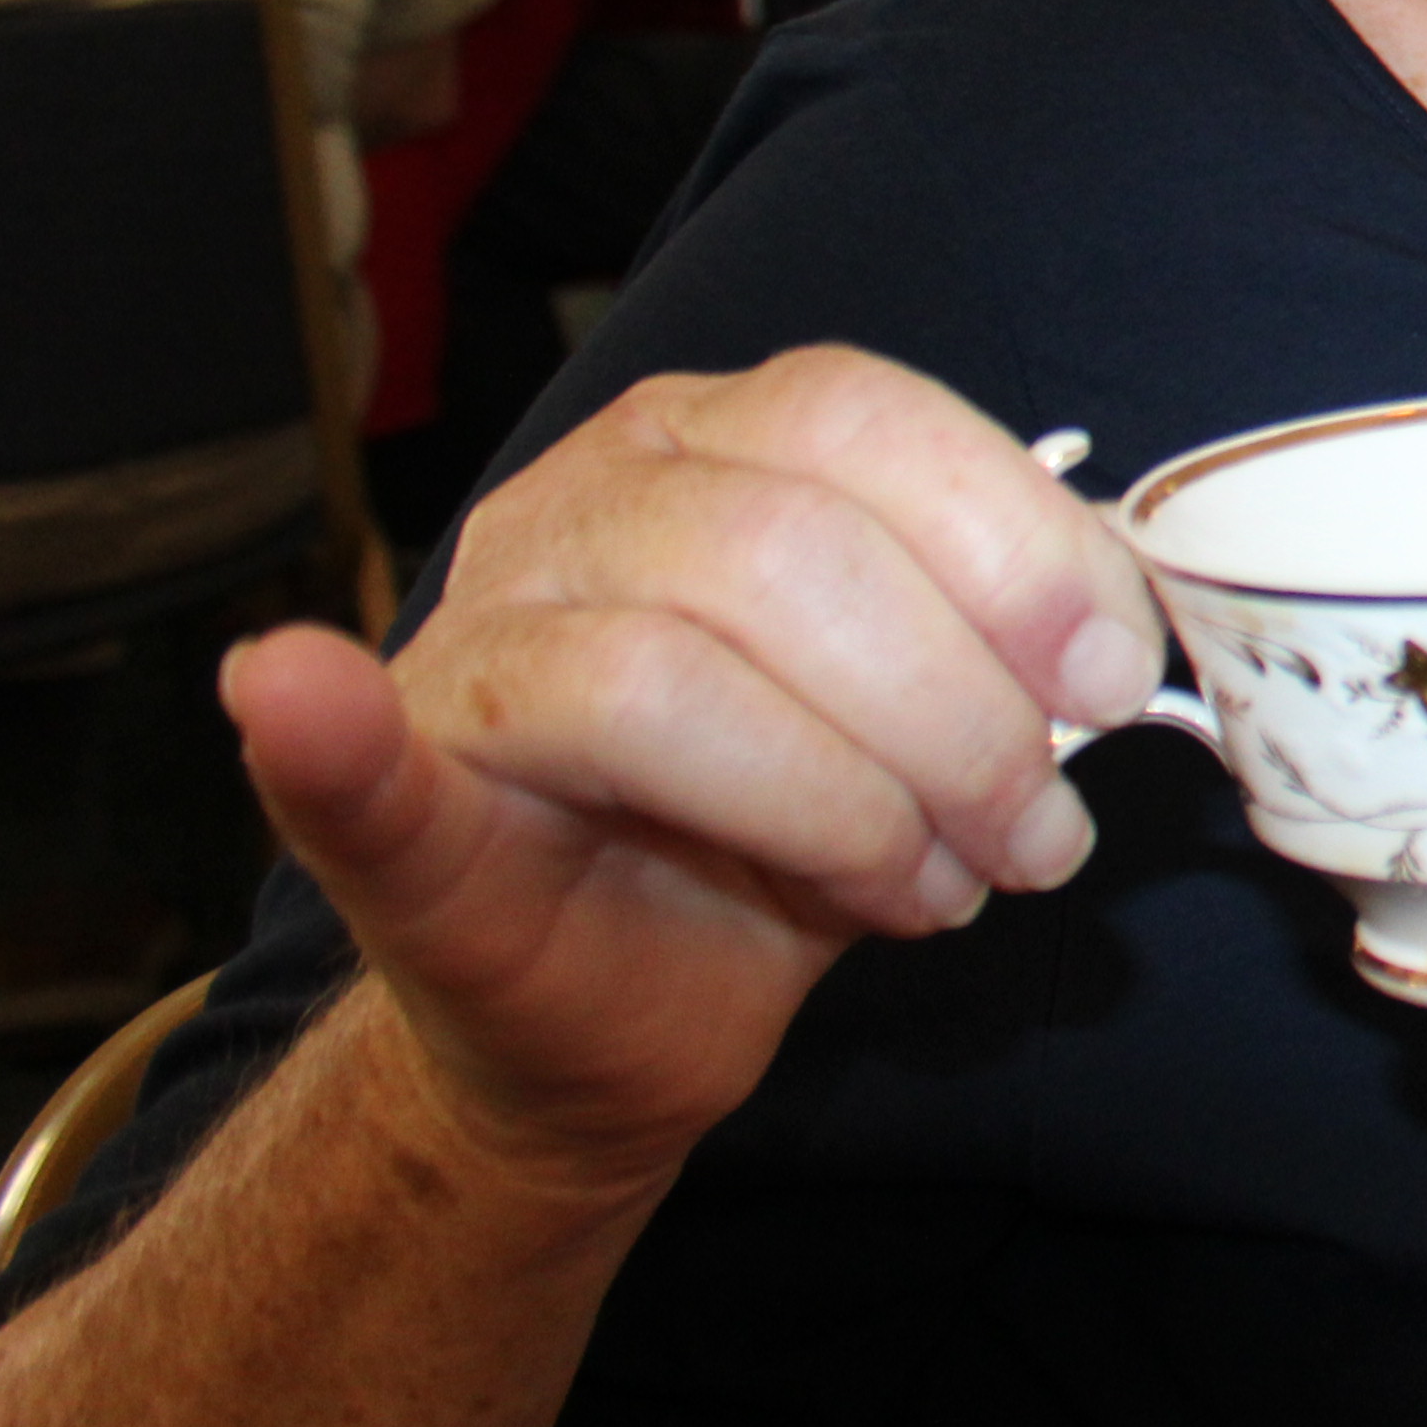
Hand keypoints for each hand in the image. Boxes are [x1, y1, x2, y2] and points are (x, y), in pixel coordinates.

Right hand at [220, 351, 1155, 1202]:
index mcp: (710, 446)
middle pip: (789, 545)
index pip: (863, 419)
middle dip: (956, 706)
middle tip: (1031, 833)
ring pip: (671, 663)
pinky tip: (299, 699)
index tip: (1108, 674)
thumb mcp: (925, 704)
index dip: (1009, 541)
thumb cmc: (782, 829)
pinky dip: (329, 734)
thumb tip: (1127, 625)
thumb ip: (1002, 635)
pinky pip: (355, 753)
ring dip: (850, 797)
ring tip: (931, 884)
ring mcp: (468, 645)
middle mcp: (577, 509)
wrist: (624, 1008)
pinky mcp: (397, 804)